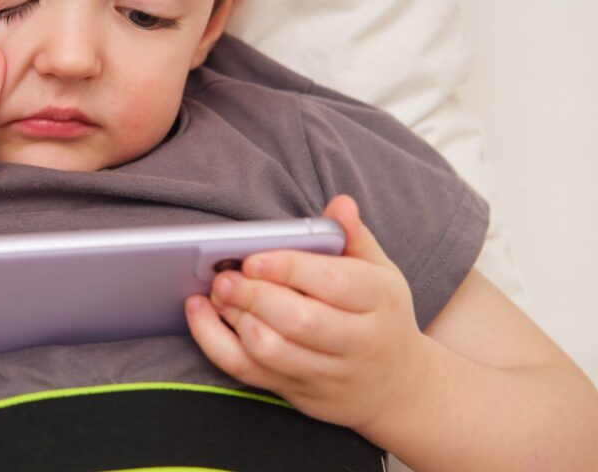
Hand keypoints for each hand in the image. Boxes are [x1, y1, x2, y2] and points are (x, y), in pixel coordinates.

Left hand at [185, 195, 430, 430]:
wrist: (396, 387)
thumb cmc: (379, 315)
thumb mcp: (380, 272)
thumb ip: (355, 237)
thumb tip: (340, 204)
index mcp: (380, 301)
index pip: (335, 284)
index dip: (289, 268)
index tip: (254, 257)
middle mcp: (359, 341)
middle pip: (300, 321)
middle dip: (255, 295)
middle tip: (225, 275)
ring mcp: (328, 374)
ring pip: (272, 351)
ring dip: (235, 319)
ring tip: (218, 291)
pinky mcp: (298, 392)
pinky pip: (248, 372)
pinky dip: (215, 343)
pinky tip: (200, 315)